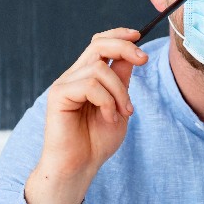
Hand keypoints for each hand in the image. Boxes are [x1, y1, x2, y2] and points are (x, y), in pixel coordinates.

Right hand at [25, 28, 146, 203]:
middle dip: (125, 47)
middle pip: (98, 44)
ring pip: (99, 69)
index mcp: (87, 77)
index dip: (119, 35)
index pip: (99, 43)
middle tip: (144, 61)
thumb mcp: (119, 107)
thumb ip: (122, 82)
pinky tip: (109, 118)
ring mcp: (65, 84)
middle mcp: (74, 76)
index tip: (139, 35)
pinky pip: (90, 86)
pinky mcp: (58, 95)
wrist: (79, 167)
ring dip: (119, 92)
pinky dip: (107, 102)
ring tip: (123, 113)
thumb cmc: (97, 142)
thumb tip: (133, 55)